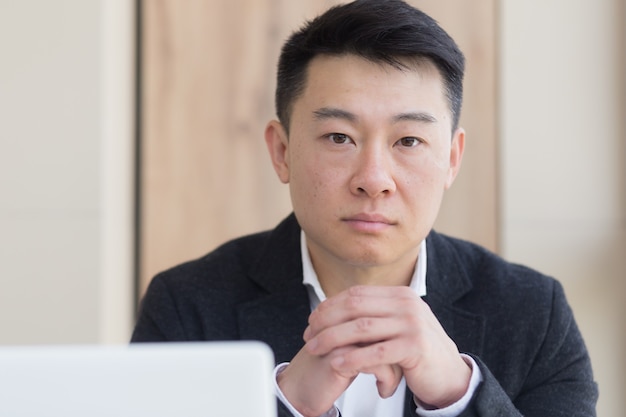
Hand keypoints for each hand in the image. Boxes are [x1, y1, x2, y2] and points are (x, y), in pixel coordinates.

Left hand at [303, 285, 471, 408]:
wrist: (449, 375)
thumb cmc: (416, 352)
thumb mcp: (396, 325)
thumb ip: (374, 314)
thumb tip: (335, 309)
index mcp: (400, 295)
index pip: (356, 294)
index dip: (330, 306)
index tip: (312, 320)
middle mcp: (407, 304)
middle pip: (355, 307)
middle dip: (326, 321)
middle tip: (309, 335)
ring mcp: (412, 324)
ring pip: (362, 328)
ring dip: (333, 338)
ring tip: (315, 349)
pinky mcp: (415, 346)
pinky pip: (376, 351)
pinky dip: (353, 357)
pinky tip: (337, 364)